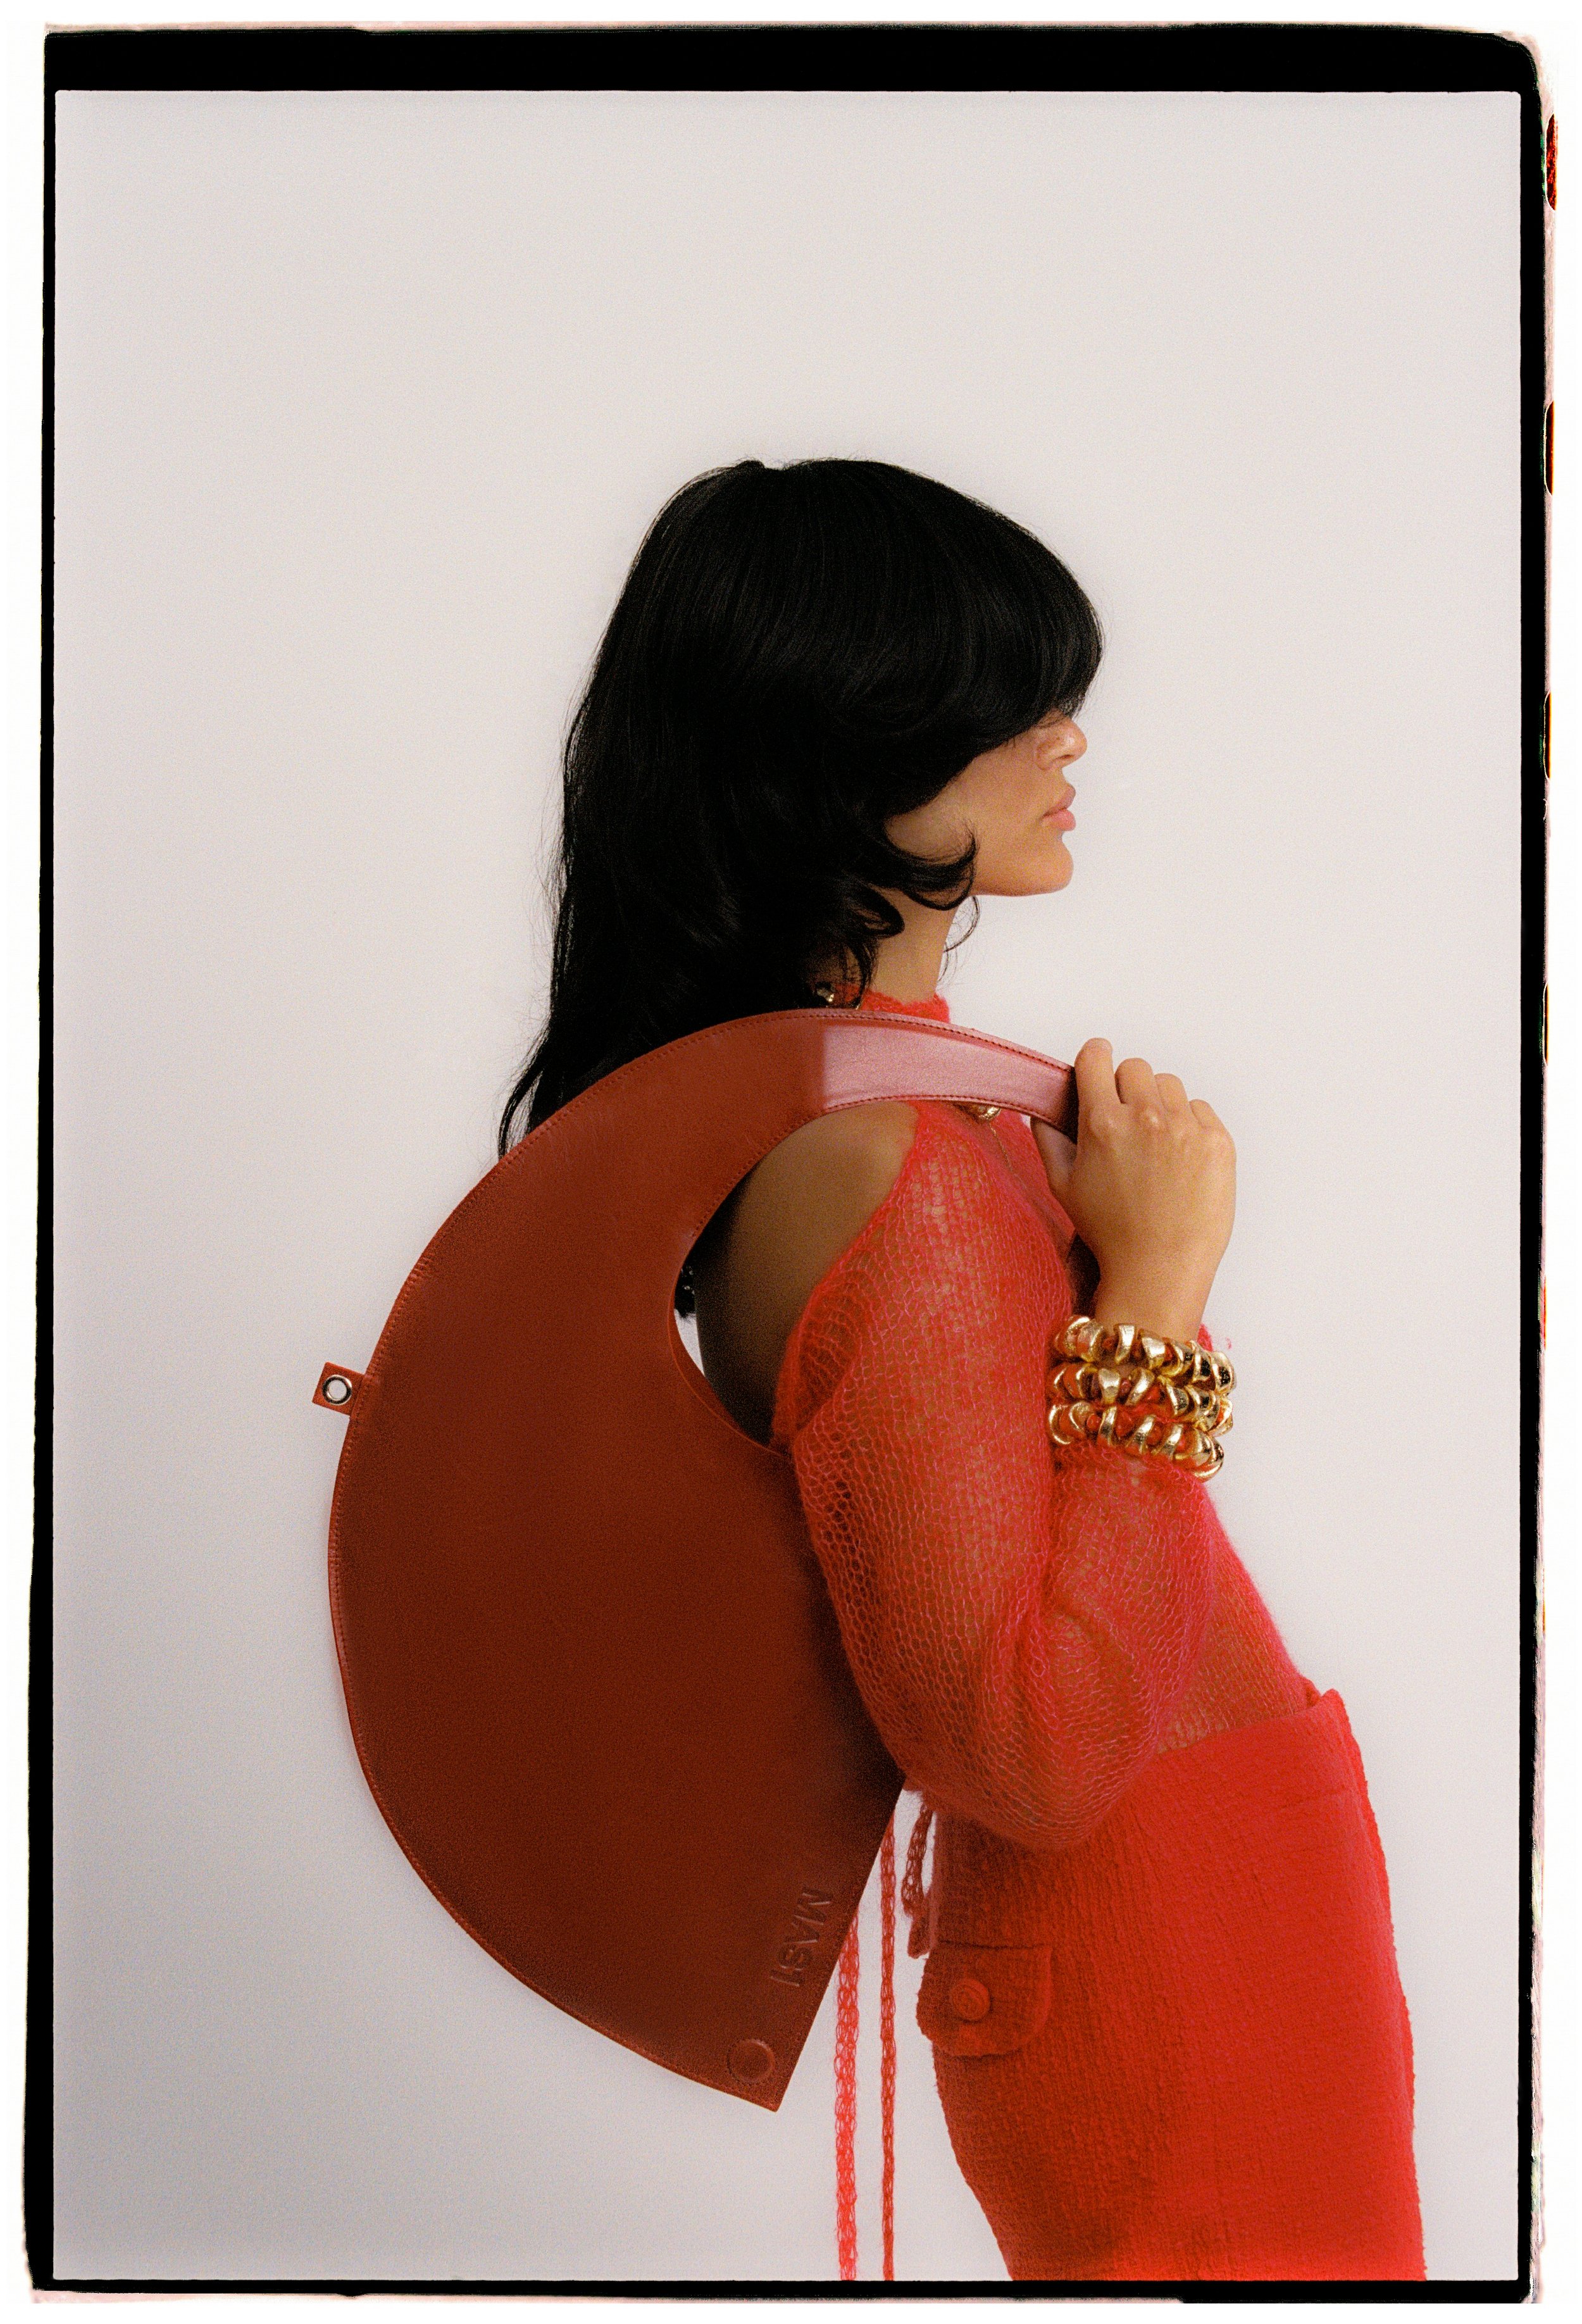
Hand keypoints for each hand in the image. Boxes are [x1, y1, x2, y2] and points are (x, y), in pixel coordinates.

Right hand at [1031, 1039, 1235, 1344]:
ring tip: (1155, 1144)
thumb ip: (1048, 1138)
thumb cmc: (1111, 1234)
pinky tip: (1179, 1159)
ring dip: (1160, 1104)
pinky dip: (1189, 1126)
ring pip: (1169, 1085)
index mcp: (1103, 1123)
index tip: (1097, 1064)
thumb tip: (1042, 1110)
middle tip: (1126, 1121)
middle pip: (1135, 1067)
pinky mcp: (1218, 1141)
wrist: (1160, 1269)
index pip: (1096, 1057)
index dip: (1094, 1059)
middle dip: (1126, 1087)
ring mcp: (1186, 1127)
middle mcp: (1146, 1117)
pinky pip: (1200, 1109)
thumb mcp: (1063, 1186)